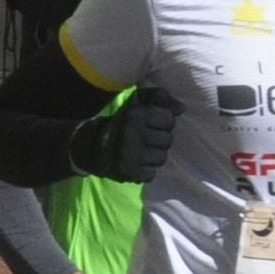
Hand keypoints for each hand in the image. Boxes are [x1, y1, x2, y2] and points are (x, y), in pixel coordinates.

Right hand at [66, 88, 183, 184]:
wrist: (93, 146)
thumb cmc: (122, 122)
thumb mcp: (137, 104)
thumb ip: (159, 100)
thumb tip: (181, 108)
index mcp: (137, 114)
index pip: (169, 120)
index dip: (164, 124)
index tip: (153, 126)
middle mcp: (133, 133)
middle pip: (168, 140)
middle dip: (160, 141)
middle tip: (147, 141)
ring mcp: (130, 153)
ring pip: (161, 158)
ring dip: (154, 157)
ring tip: (142, 153)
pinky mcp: (127, 171)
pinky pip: (151, 174)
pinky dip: (146, 171)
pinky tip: (137, 164)